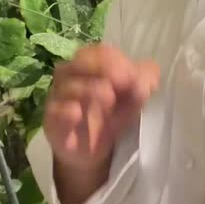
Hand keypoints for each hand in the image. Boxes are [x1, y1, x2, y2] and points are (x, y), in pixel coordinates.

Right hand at [44, 43, 158, 170]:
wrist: (94, 152)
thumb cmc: (112, 116)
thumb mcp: (133, 99)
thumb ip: (144, 84)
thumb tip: (152, 77)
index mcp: (91, 64)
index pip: (100, 52)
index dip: (117, 60)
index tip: (133, 75)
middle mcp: (71, 76)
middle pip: (80, 61)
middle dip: (103, 67)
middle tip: (124, 80)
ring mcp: (59, 98)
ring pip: (68, 85)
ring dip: (90, 88)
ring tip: (109, 98)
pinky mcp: (52, 122)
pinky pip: (56, 111)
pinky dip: (68, 110)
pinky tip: (79, 113)